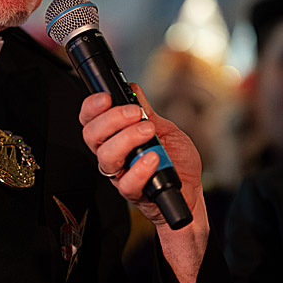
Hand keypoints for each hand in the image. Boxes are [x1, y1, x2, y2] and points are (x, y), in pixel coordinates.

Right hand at [79, 83, 208, 282]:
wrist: (191, 189)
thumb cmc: (176, 159)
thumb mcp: (164, 127)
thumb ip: (147, 111)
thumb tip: (133, 90)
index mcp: (116, 136)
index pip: (91, 120)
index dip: (92, 107)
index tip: (106, 98)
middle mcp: (113, 154)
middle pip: (92, 135)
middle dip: (112, 119)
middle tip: (135, 114)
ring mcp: (120, 174)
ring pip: (106, 157)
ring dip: (127, 138)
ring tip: (148, 132)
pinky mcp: (133, 192)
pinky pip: (127, 183)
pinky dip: (141, 168)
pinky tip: (153, 159)